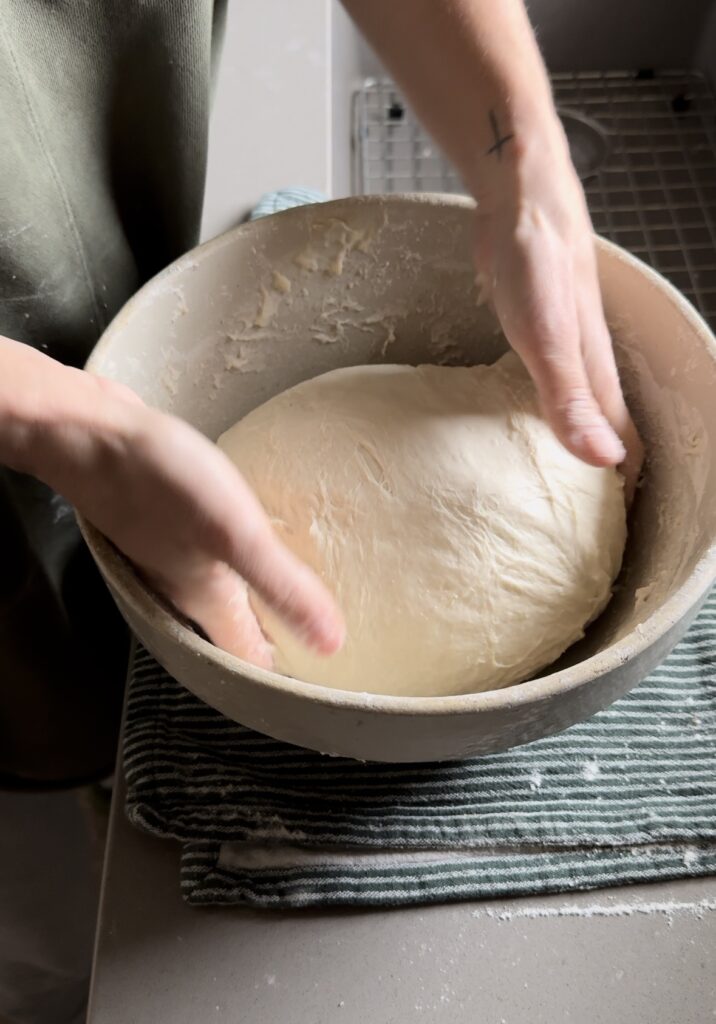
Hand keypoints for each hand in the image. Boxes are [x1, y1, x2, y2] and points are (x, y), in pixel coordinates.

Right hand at [0, 340, 344, 666]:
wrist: (82, 433)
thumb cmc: (156, 480)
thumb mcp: (234, 533)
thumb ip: (282, 585)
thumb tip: (331, 643)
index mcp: (204, 599)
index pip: (245, 658)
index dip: (282, 673)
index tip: (320, 678)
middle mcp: (181, 586)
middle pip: (228, 629)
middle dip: (266, 638)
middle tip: (310, 639)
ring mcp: (164, 553)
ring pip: (212, 593)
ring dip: (247, 599)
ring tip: (284, 597)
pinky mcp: (157, 518)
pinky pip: (198, 553)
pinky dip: (225, 558)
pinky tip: (237, 538)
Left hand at [474, 124, 643, 499]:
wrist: (521, 195)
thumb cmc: (535, 263)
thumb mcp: (548, 341)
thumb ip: (572, 400)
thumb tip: (607, 460)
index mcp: (595, 371)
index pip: (621, 440)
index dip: (622, 480)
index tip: (615, 521)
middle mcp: (586, 360)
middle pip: (605, 424)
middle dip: (604, 465)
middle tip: (588, 510)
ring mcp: (563, 341)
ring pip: (579, 400)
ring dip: (578, 435)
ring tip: (563, 471)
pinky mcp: (538, 325)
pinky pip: (549, 378)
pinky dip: (548, 403)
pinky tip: (527, 411)